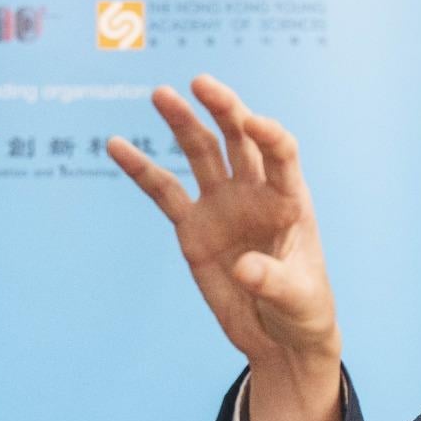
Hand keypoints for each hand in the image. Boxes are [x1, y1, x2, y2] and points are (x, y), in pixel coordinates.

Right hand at [108, 75, 341, 420]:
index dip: (269, 135)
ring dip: (183, 122)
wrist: (280, 338)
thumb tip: (244, 268)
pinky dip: (141, 168)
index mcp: (291, 200)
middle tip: (200, 83)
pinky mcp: (194, 228)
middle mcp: (256, 192)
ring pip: (201, 153)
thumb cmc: (303, 312)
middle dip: (222, 108)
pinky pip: (163, 192)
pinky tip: (116, 144)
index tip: (253, 123)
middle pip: (238, 139)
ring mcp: (223, 205)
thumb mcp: (298, 299)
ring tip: (161, 94)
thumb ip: (274, 281)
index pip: (281, 154)